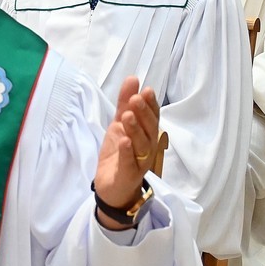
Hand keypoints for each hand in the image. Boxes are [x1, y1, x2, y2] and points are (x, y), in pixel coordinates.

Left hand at [93, 77, 159, 229]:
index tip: (146, 90)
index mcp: (146, 134)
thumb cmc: (119, 153)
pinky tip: (124, 141)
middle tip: (135, 99)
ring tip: (127, 116)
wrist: (111, 186)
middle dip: (144, 114)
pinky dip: (127, 152)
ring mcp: (139, 162)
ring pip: (141, 145)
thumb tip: (133, 79)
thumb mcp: (119, 124)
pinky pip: (129, 163)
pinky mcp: (127, 174)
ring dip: (135, 130)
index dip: (151, 105)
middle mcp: (147, 148)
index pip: (153, 117)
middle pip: (149, 130)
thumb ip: (125, 103)